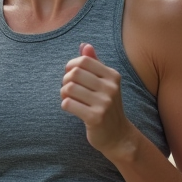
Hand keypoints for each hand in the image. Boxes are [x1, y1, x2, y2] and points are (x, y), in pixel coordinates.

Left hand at [61, 43, 137, 158]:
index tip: (70, 76)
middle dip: (65, 80)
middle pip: (75, 73)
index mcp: (113, 76)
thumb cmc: (107, 107)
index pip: (84, 60)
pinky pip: (68, 104)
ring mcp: (105, 103)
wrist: (118, 136)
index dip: (71, 66)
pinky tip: (72, 109)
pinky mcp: (96, 117)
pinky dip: (65, 105)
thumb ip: (95, 64)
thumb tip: (84, 45)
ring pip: (69, 88)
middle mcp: (111, 87)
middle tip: (68, 90)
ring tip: (69, 99)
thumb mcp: (105, 83)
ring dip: (63, 94)